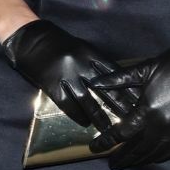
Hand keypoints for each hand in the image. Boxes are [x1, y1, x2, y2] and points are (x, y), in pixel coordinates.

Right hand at [1, 18, 139, 131]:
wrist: (29, 40)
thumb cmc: (56, 43)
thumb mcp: (79, 47)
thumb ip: (94, 62)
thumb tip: (111, 79)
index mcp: (90, 53)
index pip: (115, 73)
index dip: (128, 87)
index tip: (140, 98)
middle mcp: (81, 65)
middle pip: (105, 89)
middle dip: (120, 105)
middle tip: (132, 119)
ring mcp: (66, 76)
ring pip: (88, 101)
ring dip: (99, 116)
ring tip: (108, 129)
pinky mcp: (52, 86)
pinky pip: (68, 104)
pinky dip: (77, 115)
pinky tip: (84, 123)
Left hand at [88, 43, 169, 169]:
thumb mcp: (144, 70)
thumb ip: (118, 79)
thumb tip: (94, 82)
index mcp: (147, 111)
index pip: (122, 133)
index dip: (107, 141)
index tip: (95, 147)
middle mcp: (160, 127)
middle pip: (136, 149)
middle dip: (123, 158)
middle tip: (112, 164)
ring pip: (153, 154)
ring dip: (140, 160)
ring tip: (129, 164)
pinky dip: (160, 157)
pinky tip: (154, 159)